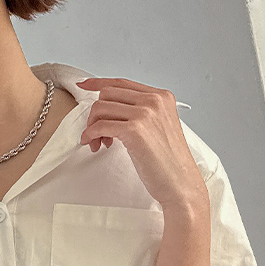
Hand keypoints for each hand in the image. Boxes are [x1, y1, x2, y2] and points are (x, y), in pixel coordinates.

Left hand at [76, 77, 206, 209]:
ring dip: (92, 126)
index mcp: (161, 96)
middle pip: (107, 94)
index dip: (99, 83)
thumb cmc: (169, 162)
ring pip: (100, 108)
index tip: (84, 86)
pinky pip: (100, 126)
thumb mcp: (159, 126)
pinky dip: (91, 135)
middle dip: (96, 113)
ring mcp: (145, 113)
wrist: (180, 183)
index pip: (122, 83)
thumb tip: (109, 108)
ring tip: (99, 142)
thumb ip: (140, 112)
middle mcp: (154, 100)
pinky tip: (94, 144)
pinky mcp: (134, 130)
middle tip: (97, 132)